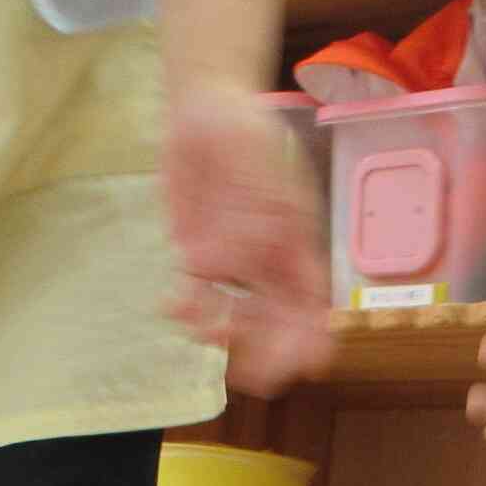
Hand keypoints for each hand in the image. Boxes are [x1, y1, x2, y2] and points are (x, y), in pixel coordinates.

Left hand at [161, 88, 333, 396]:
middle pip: (279, 323)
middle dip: (269, 353)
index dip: (315, 336)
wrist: (202, 111)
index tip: (307, 364)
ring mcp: (234, 263)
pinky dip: (185, 312)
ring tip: (193, 319)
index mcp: (297, 241)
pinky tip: (170, 305)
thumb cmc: (242, 128)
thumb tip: (230, 264)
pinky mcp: (199, 258)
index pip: (314, 300)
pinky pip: (196, 299)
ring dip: (220, 334)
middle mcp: (270, 260)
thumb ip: (252, 212)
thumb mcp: (255, 162)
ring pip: (238, 320)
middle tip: (249, 374)